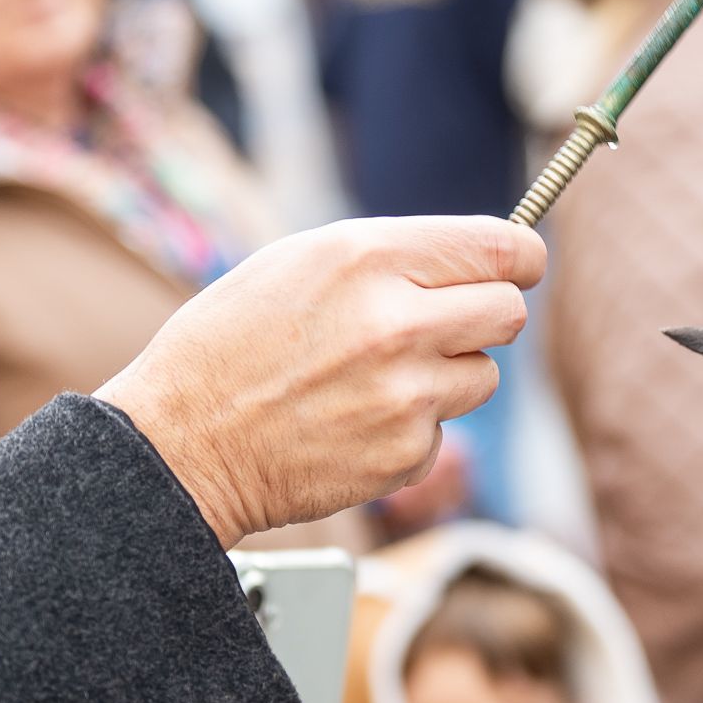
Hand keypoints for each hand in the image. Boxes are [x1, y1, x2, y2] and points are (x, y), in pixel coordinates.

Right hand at [99, 216, 540, 545]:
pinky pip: (444, 432)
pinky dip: (411, 429)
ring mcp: (406, 395)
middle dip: (485, 317)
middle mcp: (396, 323)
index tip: (519, 266)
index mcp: (367, 258)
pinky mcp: (405, 454)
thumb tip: (482, 259)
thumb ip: (392, 256)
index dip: (520, 257)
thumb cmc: (231, 345)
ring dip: (446, 377)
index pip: (501, 248)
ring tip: (373, 379)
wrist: (182, 445)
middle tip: (441, 326)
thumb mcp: (299, 263)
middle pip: (509, 313)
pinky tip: (352, 422)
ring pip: (483, 377)